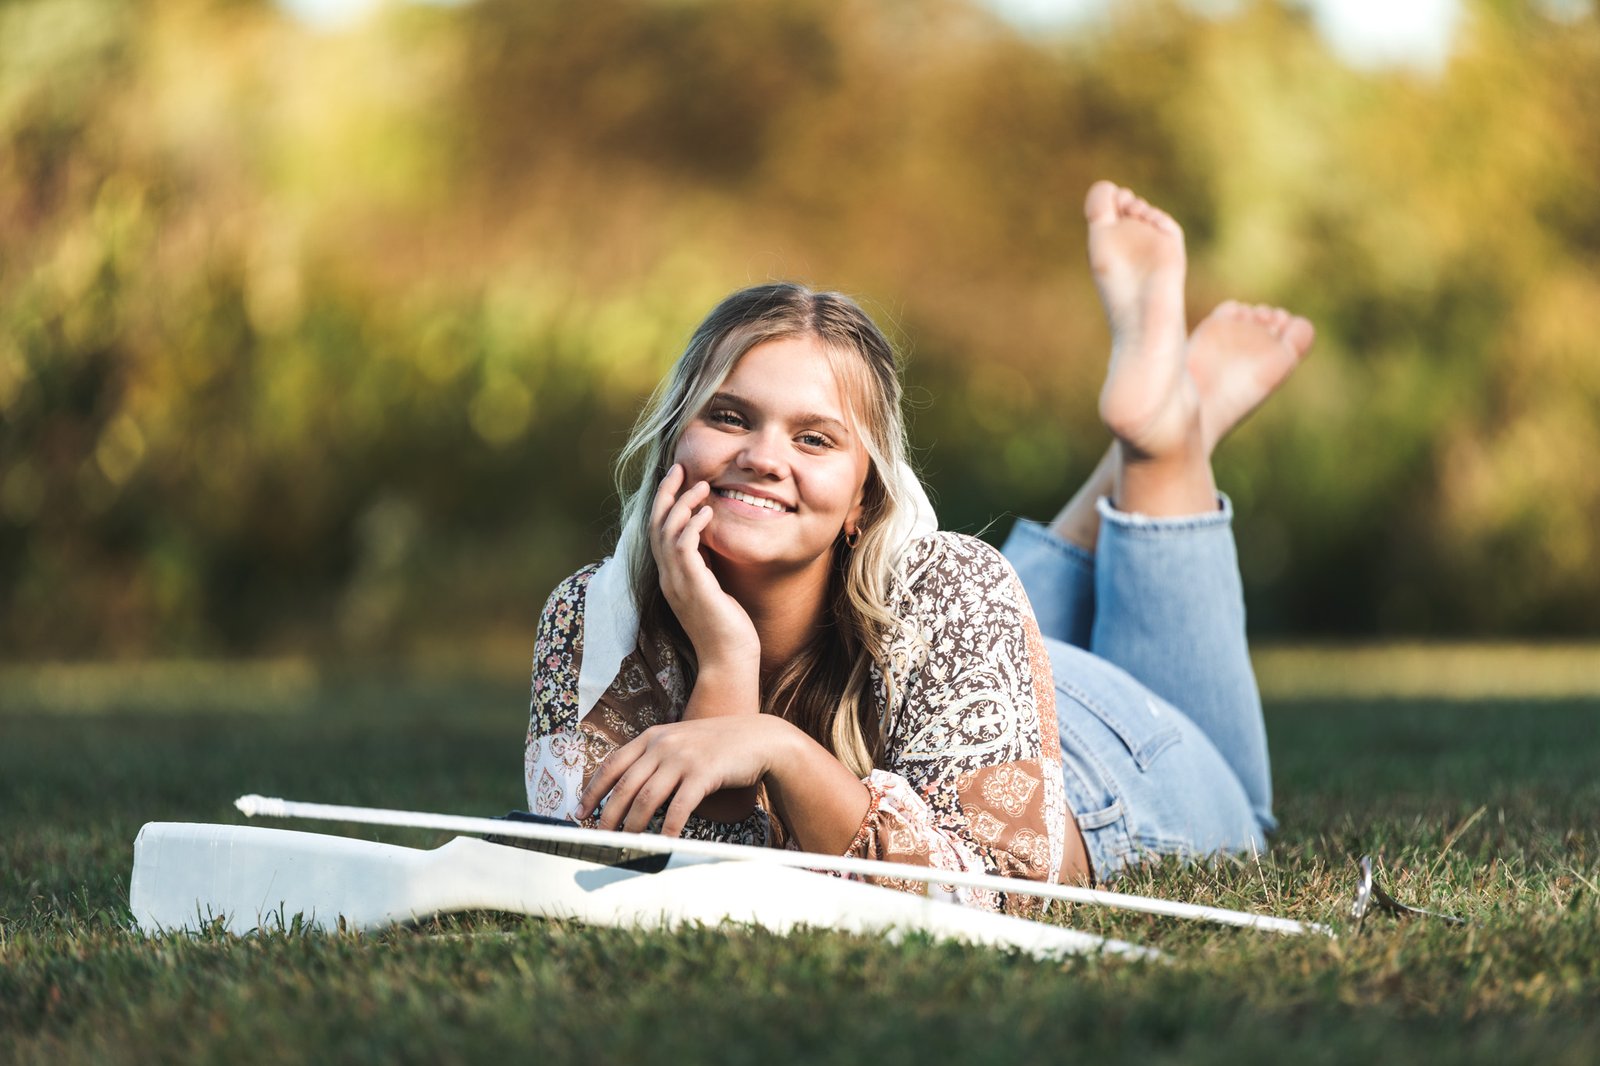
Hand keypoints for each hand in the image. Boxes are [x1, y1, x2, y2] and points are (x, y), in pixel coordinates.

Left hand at [574, 716, 793, 835]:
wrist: (758, 738)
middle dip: (607, 815)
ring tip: (625, 843)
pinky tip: (662, 842)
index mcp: (652, 737)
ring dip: (633, 825)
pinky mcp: (702, 774)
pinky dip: (667, 828)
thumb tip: (631, 791)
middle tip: (598, 836)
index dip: (593, 791)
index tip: (580, 812)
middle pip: (624, 786)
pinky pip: (678, 807)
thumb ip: (656, 759)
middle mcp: (662, 745)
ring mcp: (682, 758)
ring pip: (646, 798)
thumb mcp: (680, 742)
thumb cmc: (717, 745)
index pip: (611, 765)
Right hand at [650, 463, 760, 669]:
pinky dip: (693, 525)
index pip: (658, 532)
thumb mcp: (714, 589)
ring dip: (682, 504)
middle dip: (666, 494)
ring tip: (701, 485)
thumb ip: (706, 566)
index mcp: (672, 578)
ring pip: (667, 533)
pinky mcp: (693, 588)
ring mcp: (678, 584)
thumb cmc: (728, 628)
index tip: (678, 478)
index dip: (665, 503)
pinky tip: (709, 511)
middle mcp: (669, 578)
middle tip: (679, 467)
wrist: (729, 661)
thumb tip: (710, 542)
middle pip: (655, 526)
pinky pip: (685, 548)